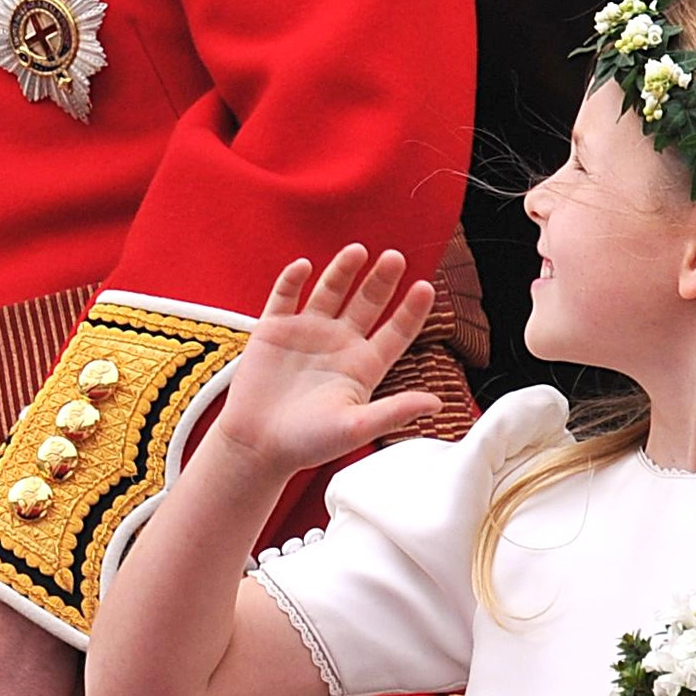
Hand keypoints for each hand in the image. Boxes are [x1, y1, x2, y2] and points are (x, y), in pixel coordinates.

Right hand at [209, 244, 441, 481]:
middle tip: (395, 257)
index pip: (395, 332)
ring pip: (329, 291)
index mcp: (363, 366)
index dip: (412, 310)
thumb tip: (437, 402)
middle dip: (381, 280)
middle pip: (367, 303)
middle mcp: (338, 344)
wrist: (257, 445)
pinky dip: (292, 280)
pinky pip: (284, 297)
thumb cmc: (308, 443)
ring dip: (343, 270)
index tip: (427, 288)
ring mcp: (305, 333)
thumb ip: (394, 411)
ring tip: (357, 250)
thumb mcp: (357, 428)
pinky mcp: (273, 330)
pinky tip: (304, 267)